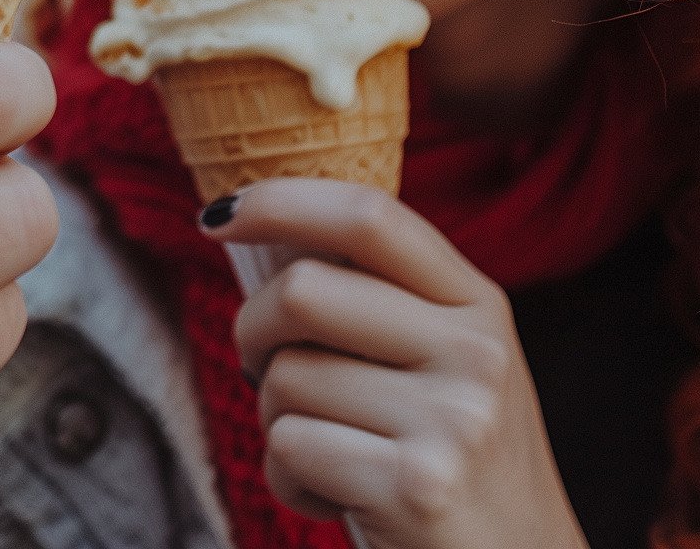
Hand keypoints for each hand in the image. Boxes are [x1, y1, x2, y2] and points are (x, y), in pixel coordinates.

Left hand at [210, 179, 585, 548]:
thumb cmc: (459, 467)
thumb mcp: (451, 367)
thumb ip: (386, 303)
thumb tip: (271, 233)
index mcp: (480, 305)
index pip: (370, 215)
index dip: (280, 200)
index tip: (219, 215)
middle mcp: (474, 352)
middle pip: (302, 291)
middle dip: (255, 334)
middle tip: (272, 375)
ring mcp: (452, 419)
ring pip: (285, 378)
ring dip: (278, 425)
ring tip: (332, 455)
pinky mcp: (416, 486)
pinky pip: (289, 449)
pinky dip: (290, 481)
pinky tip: (336, 499)